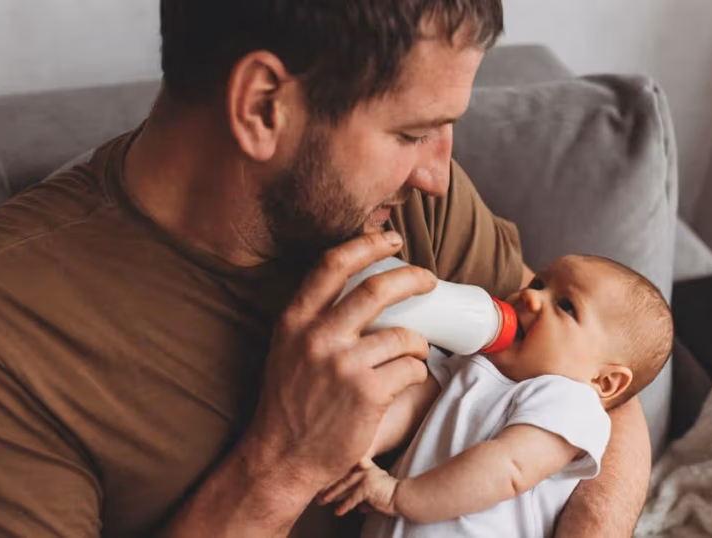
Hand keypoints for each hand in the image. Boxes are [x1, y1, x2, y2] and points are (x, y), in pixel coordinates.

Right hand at [244, 232, 436, 491]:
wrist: (282, 458)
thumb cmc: (289, 403)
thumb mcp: (287, 348)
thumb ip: (313, 318)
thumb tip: (356, 283)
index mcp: (295, 320)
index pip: (333, 265)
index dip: (367, 245)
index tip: (392, 240)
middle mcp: (317, 337)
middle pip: (377, 289)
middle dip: (413, 279)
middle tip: (429, 280)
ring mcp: (344, 366)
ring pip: (404, 337)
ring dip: (418, 344)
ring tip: (414, 353)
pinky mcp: (368, 394)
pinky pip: (411, 370)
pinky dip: (416, 372)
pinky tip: (405, 380)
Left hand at [319, 459, 398, 516]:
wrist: (403, 496)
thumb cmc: (392, 494)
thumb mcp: (377, 491)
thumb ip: (367, 498)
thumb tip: (361, 508)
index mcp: (366, 467)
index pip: (346, 468)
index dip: (334, 472)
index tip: (322, 477)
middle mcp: (364, 468)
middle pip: (341, 475)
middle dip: (328, 483)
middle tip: (317, 490)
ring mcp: (365, 476)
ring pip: (343, 486)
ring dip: (331, 494)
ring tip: (321, 501)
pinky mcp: (366, 487)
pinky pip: (352, 498)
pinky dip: (344, 506)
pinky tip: (338, 512)